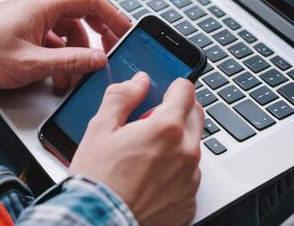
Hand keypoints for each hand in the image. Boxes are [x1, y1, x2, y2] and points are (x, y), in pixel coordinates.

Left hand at [0, 0, 130, 89]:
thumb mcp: (31, 62)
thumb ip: (69, 62)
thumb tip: (97, 60)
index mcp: (46, 5)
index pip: (92, 1)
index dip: (113, 16)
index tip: (126, 31)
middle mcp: (42, 8)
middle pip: (82, 18)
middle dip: (96, 41)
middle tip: (107, 57)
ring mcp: (34, 19)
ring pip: (68, 33)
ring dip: (74, 56)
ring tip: (70, 78)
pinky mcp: (26, 30)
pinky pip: (52, 40)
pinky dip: (59, 57)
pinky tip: (55, 75)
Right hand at [70, 73, 203, 224]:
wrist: (100, 222)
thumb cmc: (97, 179)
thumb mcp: (99, 128)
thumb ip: (122, 97)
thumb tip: (138, 82)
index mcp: (166, 128)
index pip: (186, 90)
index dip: (173, 86)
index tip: (164, 91)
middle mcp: (186, 152)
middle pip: (195, 115)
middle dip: (177, 112)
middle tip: (150, 124)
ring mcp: (190, 179)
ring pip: (192, 147)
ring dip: (176, 144)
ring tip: (144, 157)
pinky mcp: (188, 201)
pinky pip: (188, 177)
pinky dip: (174, 172)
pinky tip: (149, 179)